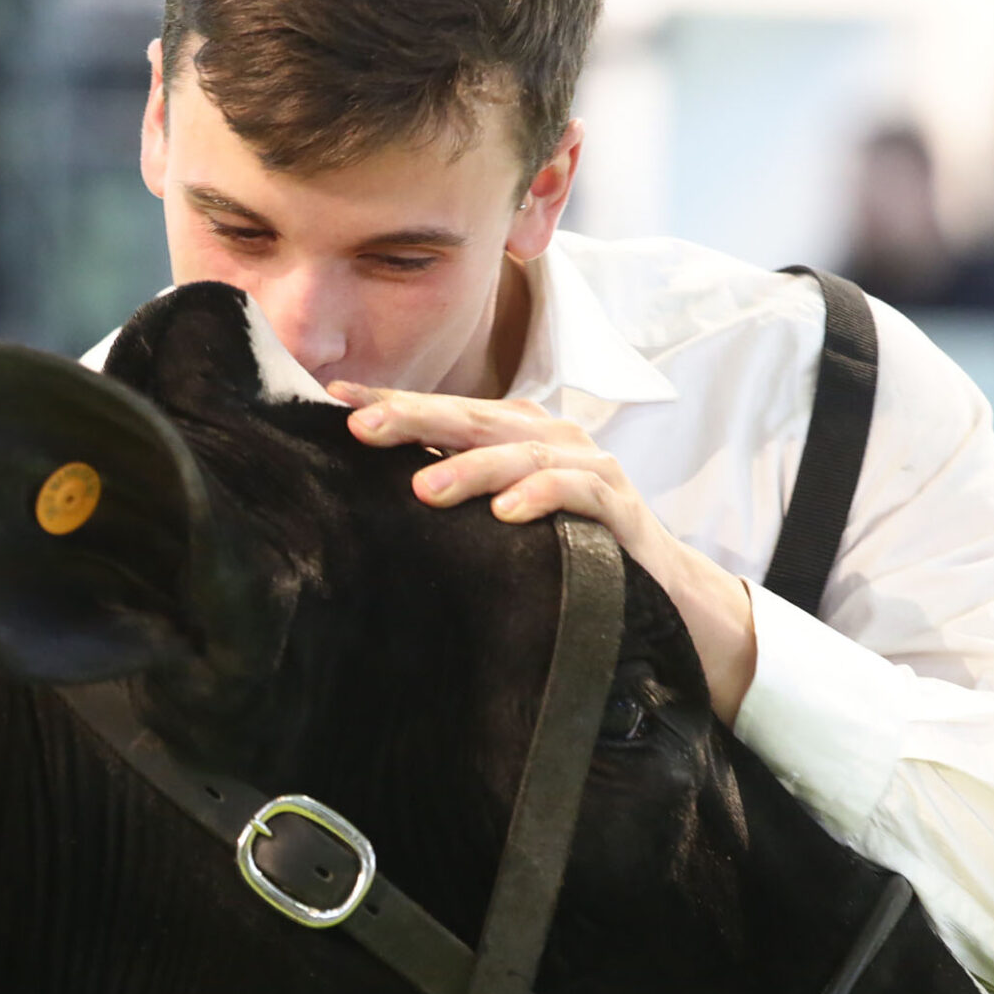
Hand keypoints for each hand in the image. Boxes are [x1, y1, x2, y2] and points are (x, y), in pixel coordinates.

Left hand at [333, 383, 757, 722]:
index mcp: (518, 435)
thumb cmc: (568, 551)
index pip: (447, 411)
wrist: (660, 593)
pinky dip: (542, 496)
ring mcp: (590, 466)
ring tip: (423, 489)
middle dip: (418, 419)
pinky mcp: (620, 506)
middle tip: (361, 428)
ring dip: (472, 468)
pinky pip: (578, 492)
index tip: (334, 400)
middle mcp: (552, 438)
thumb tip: (379, 493)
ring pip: (523, 453)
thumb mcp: (503, 518)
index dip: (394, 401)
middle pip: (477, 419)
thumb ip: (456, 493)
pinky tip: (507, 513)